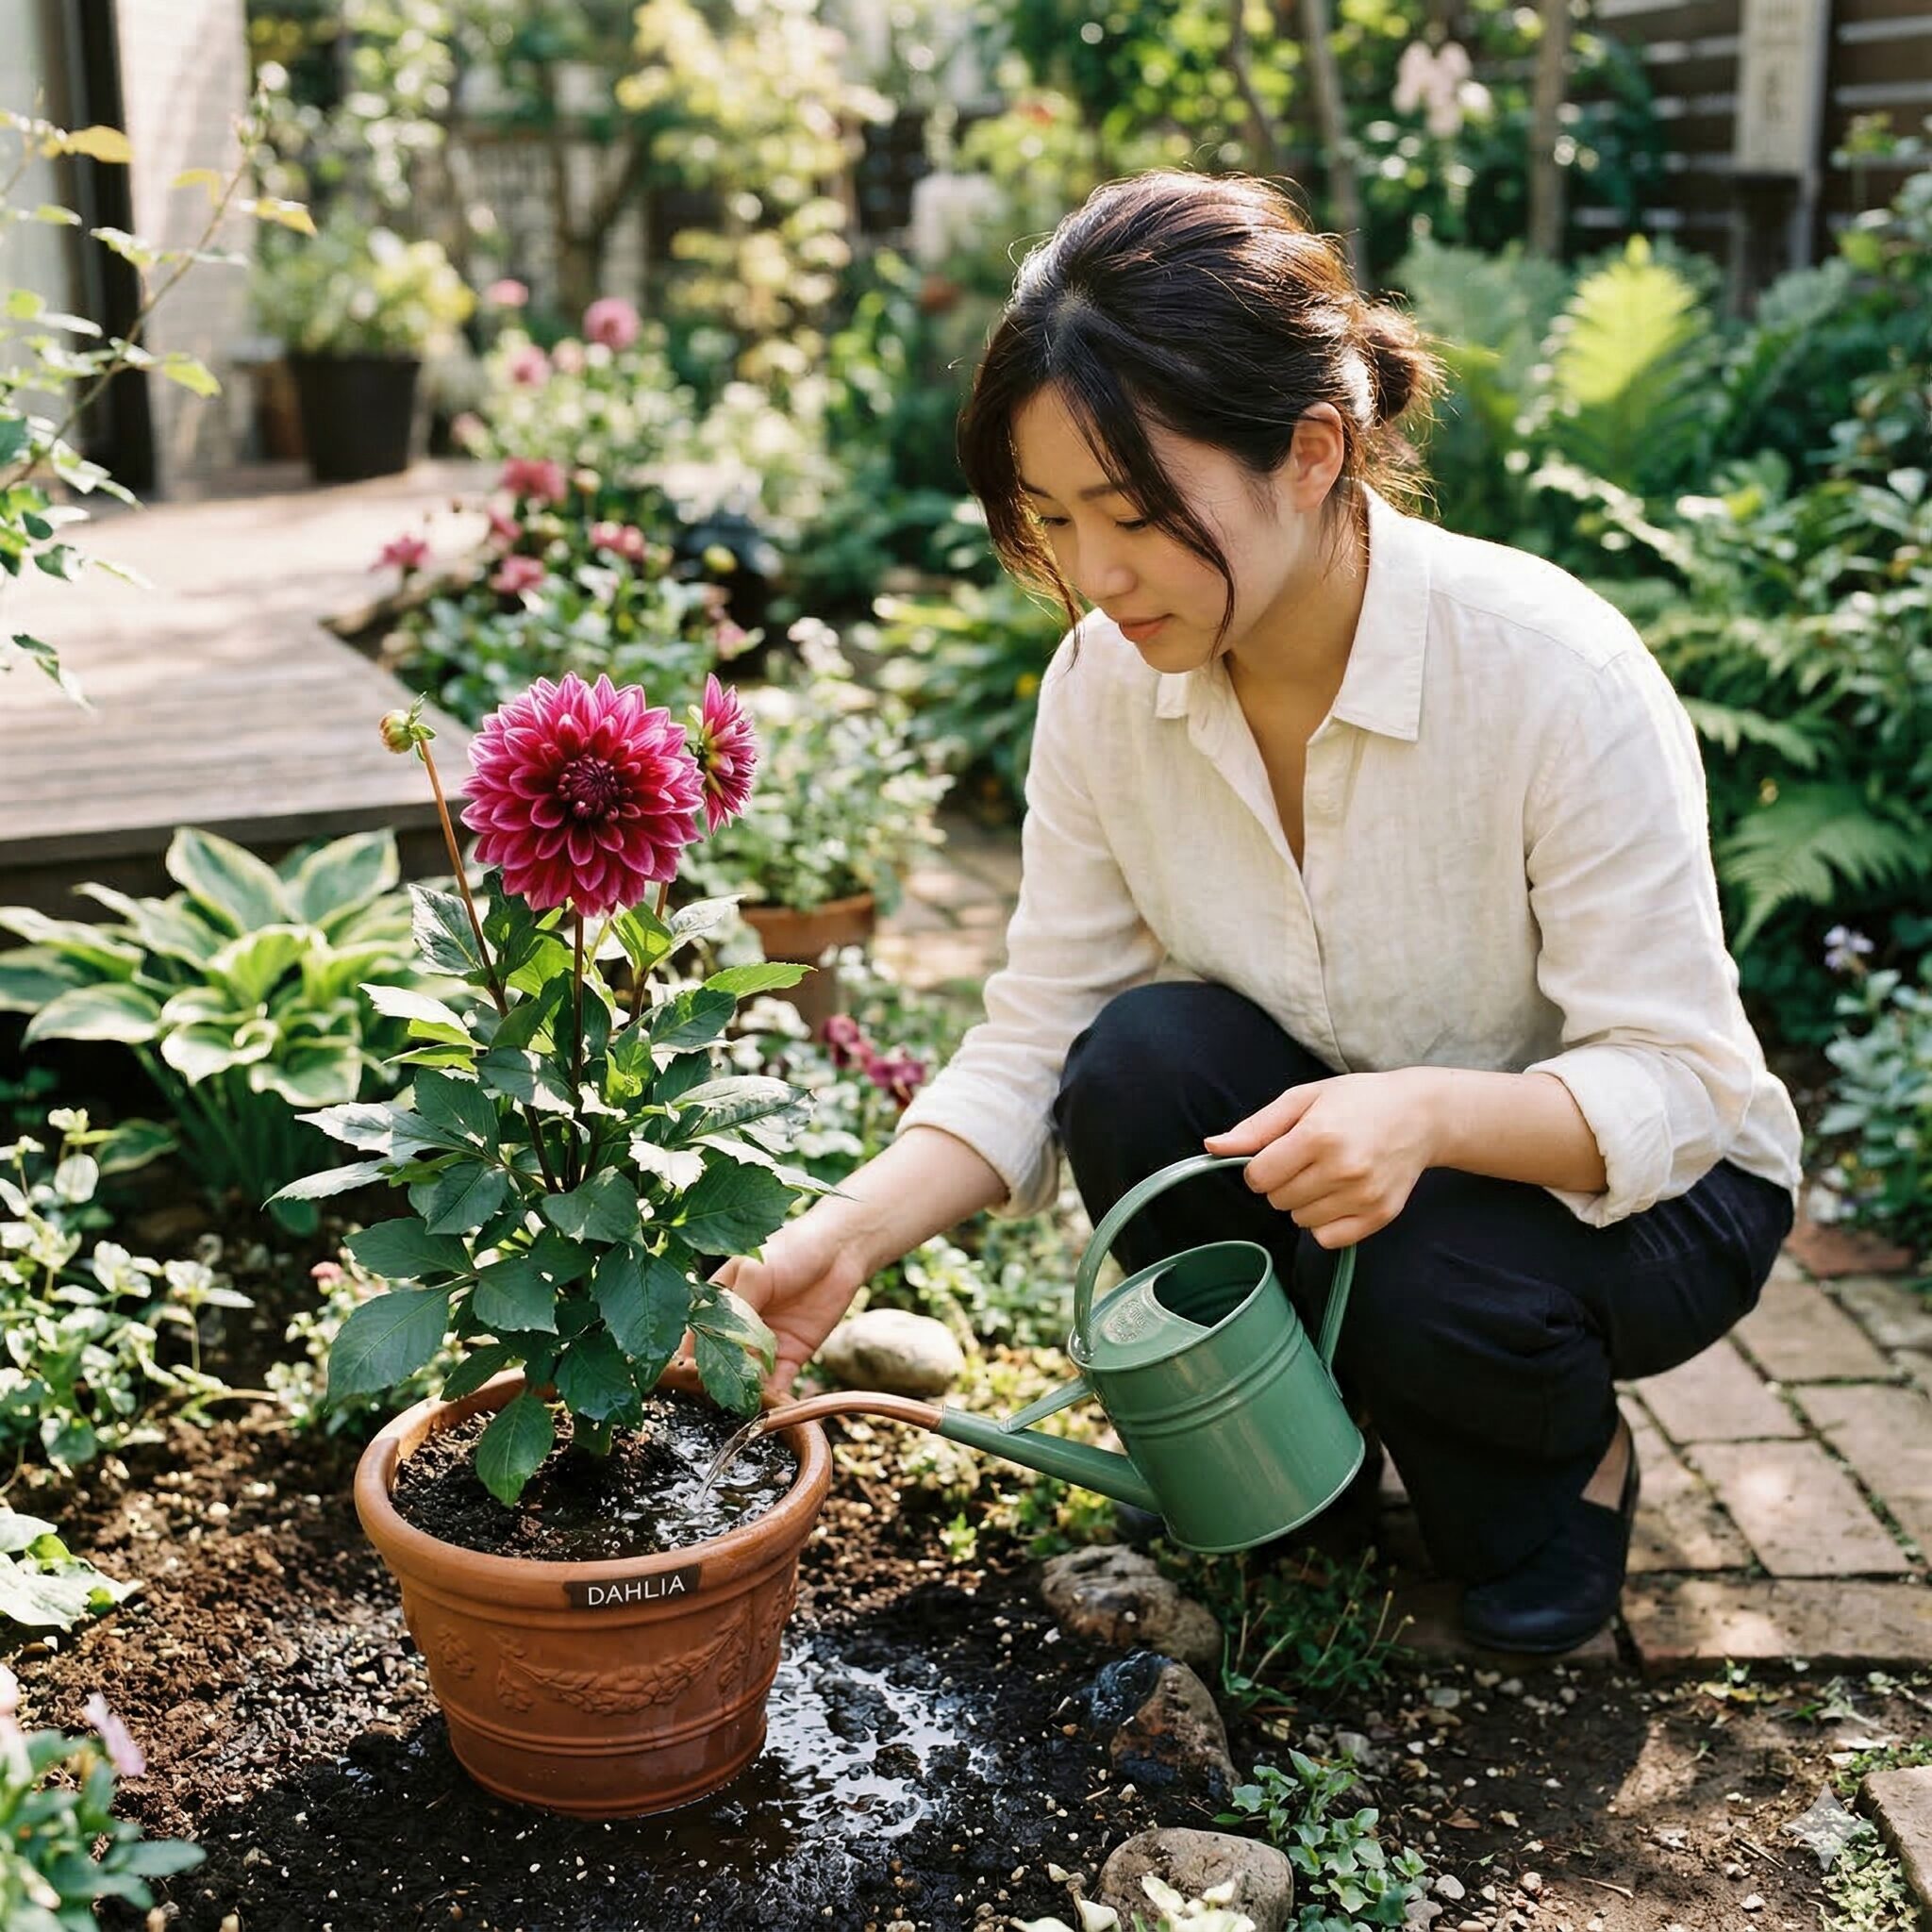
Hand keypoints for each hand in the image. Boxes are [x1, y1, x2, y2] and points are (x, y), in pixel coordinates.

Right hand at [705, 1195, 885, 1394]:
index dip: (689, 1359)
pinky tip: (770, 1411)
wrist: (840, 1250)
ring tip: (743, 1411)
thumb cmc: (791, 1250)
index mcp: (717, 1305)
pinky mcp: (790, 1357)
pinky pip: (777, 1386)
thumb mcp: (755, 1272)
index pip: (694, 1338)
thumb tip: (728, 1354)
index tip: (687, 1380)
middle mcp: (735, 1329)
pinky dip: (773, 1401)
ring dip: (744, 1396)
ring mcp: (762, 1346)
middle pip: (719, 1365)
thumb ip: (738, 1311)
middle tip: (718, 1400)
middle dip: (717, 1383)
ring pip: (746, 1380)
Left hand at [1202, 1068, 1441, 1248]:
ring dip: (1304, 1202)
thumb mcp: (1303, 1098)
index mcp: (1318, 1135)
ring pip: (1300, 1221)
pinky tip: (1340, 1196)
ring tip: (1328, 1174)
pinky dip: (1325, 1223)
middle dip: (1283, 1182)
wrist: (1420, 1115)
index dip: (1261, 1168)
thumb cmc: (1357, 1101)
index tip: (1278, 1155)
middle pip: (1278, 1200)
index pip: (1259, 1177)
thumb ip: (1257, 1127)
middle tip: (1308, 1160)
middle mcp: (1342, 1169)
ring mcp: (1363, 1196)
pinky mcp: (1379, 1216)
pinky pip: (1328, 1238)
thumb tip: (1213, 1147)